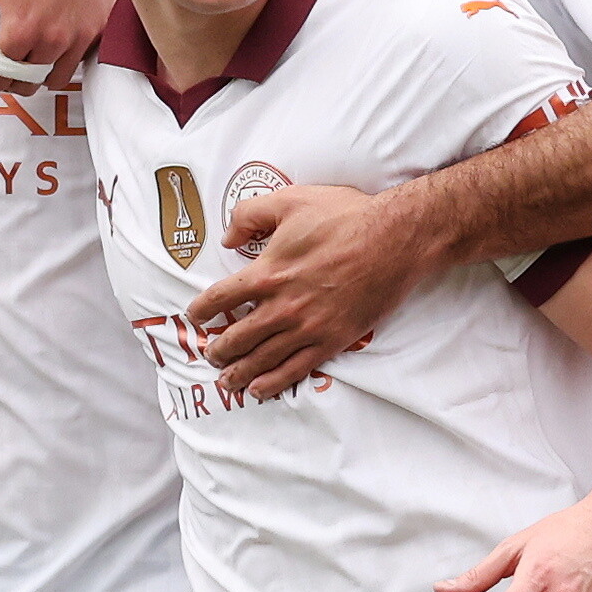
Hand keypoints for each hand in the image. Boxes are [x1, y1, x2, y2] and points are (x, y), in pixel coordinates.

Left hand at [185, 184, 425, 396]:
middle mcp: (282, 306)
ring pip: (263, 359)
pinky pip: (296, 369)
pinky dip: (274, 383)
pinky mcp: (333, 340)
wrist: (396, 239)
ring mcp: (308, 327)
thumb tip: (226, 238)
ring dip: (239, 373)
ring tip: (227, 381)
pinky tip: (260, 390)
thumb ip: (249, 215)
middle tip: (211, 356)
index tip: (195, 318)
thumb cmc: (344, 216)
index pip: (220, 298)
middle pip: (237, 337)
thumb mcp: (289, 201)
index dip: (201, 311)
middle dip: (219, 351)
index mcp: (267, 272)